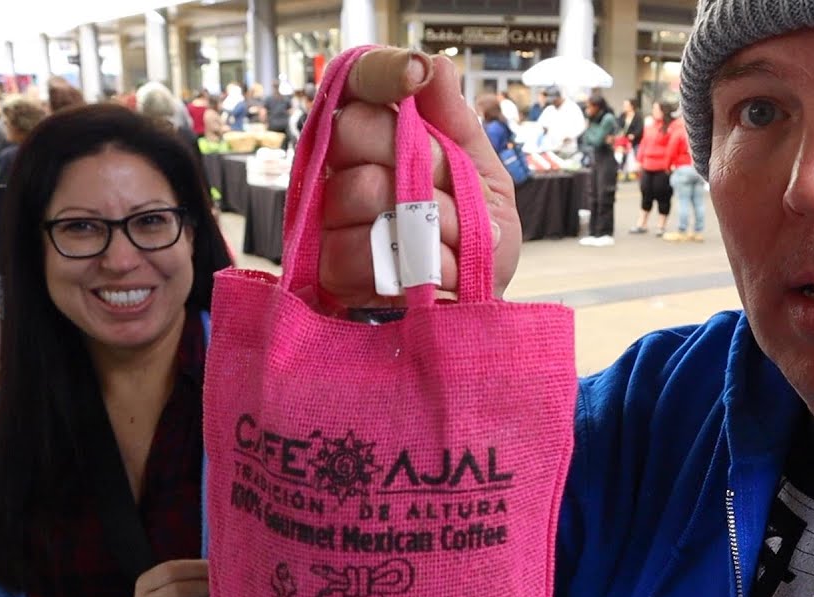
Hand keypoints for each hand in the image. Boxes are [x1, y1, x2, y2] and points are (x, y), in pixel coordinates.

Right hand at [320, 47, 521, 307]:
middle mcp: (346, 169)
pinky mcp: (329, 268)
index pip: (360, 84)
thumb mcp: (485, 179)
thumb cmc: (478, 242)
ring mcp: (331, 218)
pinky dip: (418, 265)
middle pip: (354, 130)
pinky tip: (437, 277)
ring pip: (364, 189)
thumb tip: (433, 66)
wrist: (476, 315)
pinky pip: (362, 248)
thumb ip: (458, 125)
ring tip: (455, 245)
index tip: (412, 76)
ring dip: (431, 222)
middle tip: (451, 193)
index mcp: (384, 138)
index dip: (380, 72)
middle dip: (418, 160)